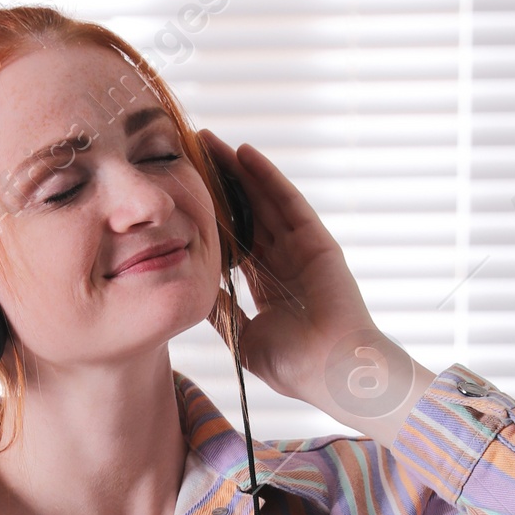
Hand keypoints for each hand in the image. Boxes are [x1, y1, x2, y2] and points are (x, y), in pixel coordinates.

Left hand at [199, 132, 432, 432]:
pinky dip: (267, 176)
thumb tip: (192, 290)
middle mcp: (283, 263)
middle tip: (188, 154)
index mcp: (266, 287)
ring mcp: (300, 249)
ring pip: (263, 201)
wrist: (333, 372)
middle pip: (244, 214)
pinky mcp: (316, 240)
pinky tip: (245, 154)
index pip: (231, 243)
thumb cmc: (294, 366)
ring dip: (237, 171)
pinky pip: (288, 202)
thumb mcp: (241, 336)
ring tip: (209, 143)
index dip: (208, 219)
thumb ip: (220, 310)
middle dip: (217, 185)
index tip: (180, 197)